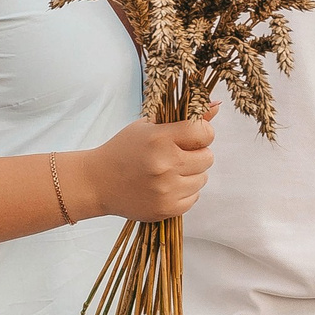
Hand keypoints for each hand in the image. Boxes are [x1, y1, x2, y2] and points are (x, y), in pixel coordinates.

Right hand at [79, 103, 217, 221]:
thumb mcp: (149, 126)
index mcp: (159, 139)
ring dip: (191, 174)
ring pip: (202, 178)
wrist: (98, 182)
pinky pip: (194, 198)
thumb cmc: (124, 149)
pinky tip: (166, 186)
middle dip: (196, 154)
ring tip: (169, 170)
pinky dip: (184, 192)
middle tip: (177, 154)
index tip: (191, 135)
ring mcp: (166, 189)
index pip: (204, 132)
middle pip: (208, 157)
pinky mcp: (166, 209)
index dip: (201, 132)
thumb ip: (183, 117)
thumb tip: (217, 106)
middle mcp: (164, 164)